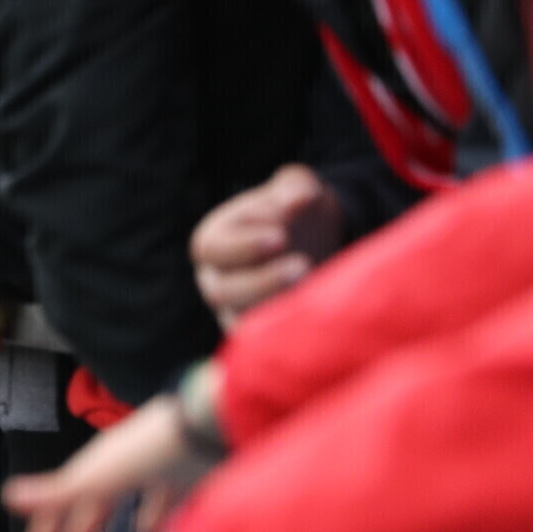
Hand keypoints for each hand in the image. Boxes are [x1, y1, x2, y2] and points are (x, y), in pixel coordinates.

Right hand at [2, 395, 205, 531]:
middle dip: (75, 525)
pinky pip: (162, 501)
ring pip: (123, 500)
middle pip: (91, 501)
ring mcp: (152, 470)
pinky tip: (155, 531)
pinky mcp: (182, 477)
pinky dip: (154, 518)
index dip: (47, 527)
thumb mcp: (100, 474)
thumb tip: (9, 497)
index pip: (62, 500)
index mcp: (97, 465)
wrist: (210, 426)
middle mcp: (121, 466)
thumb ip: (59, 491)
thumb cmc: (153, 447)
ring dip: (110, 521)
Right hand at [192, 164, 342, 327]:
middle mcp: (216, 279)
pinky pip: (262, 345)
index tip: (282, 235)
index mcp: (213, 240)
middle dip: (262, 281)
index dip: (244, 245)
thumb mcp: (298, 188)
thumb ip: (294, 186)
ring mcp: (234, 310)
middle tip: (303, 265)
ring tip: (313, 291)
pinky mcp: (257, 334)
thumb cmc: (298, 211)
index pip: (213, 248)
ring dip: (276, 309)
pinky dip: (285, 333)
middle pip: (222, 291)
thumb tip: (296, 201)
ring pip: (240, 322)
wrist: (319, 242)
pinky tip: (314, 316)